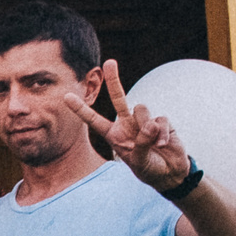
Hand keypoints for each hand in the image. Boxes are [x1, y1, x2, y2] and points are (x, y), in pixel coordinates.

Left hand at [69, 61, 192, 192]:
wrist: (169, 172)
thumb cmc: (149, 168)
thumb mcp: (140, 161)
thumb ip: (142, 143)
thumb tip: (151, 124)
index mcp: (114, 135)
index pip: (94, 120)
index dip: (81, 109)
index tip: (66, 96)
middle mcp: (127, 124)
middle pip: (119, 98)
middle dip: (114, 80)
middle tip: (109, 62)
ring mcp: (144, 121)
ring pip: (141, 109)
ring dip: (147, 127)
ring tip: (153, 144)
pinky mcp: (161, 121)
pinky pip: (160, 120)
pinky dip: (162, 134)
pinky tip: (164, 145)